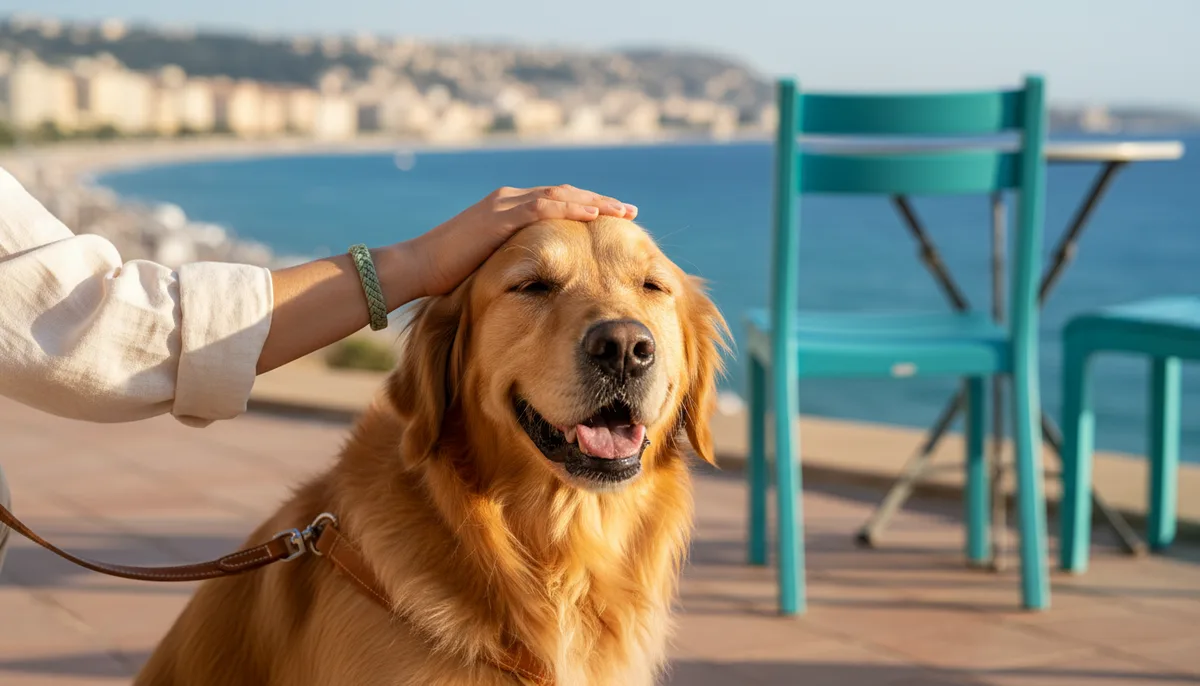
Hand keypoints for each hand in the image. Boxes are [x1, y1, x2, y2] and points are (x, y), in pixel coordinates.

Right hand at [405, 185, 637, 296]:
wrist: (416, 268)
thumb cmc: (447, 274)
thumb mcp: (490, 264)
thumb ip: (513, 261)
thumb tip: (537, 280)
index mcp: (508, 209)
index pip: (556, 202)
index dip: (588, 208)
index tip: (615, 218)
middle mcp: (509, 200)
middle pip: (565, 194)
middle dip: (600, 201)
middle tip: (631, 211)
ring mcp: (504, 206)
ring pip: (560, 196)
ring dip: (595, 202)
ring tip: (623, 211)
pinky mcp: (499, 217)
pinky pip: (543, 208)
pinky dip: (571, 209)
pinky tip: (595, 214)